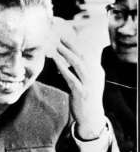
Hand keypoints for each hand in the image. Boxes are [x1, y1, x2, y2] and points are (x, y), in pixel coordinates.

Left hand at [50, 22, 105, 139]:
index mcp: (96, 70)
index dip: (74, 43)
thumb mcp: (87, 81)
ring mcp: (89, 83)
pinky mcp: (81, 92)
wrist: (91, 117)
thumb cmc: (86, 97)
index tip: (63, 34)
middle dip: (70, 44)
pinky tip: (55, 61)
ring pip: (77, 64)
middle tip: (58, 35)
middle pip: (82, 55)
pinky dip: (63, 68)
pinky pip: (71, 77)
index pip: (85, 52)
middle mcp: (95, 74)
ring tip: (55, 45)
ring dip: (66, 53)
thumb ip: (83, 69)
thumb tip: (77, 57)